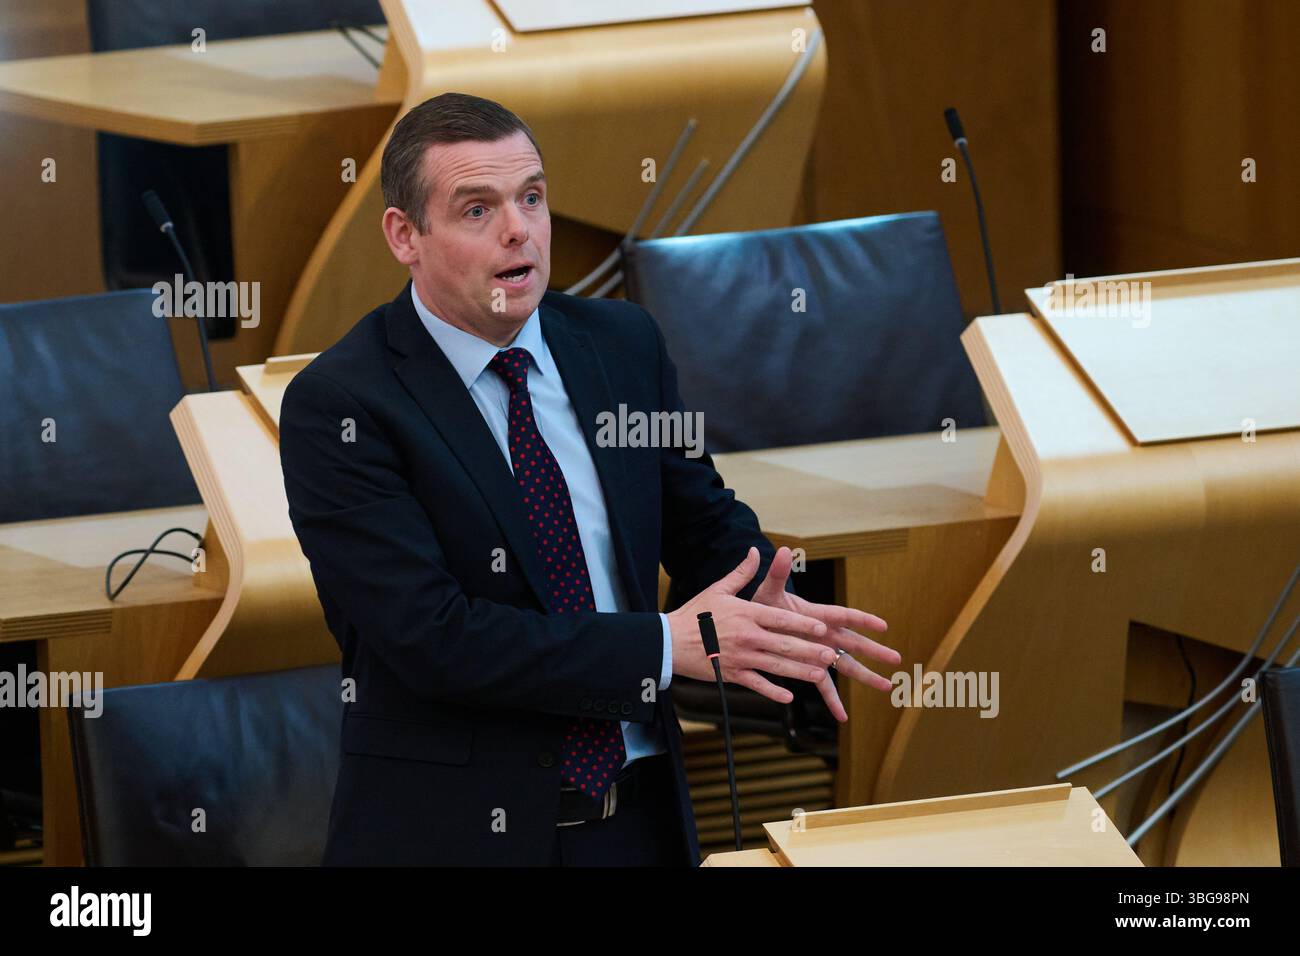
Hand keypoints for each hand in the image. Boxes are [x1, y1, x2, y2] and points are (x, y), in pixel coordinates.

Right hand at [667, 547, 846, 707]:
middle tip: (831, 655)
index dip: (803, 624)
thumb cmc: (695, 613)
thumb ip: (741, 573)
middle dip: (809, 651)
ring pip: (776, 666)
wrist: (670, 641)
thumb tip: (756, 552)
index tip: (822, 628)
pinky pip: (757, 685)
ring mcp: (740, 658)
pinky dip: (773, 692)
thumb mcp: (718, 589)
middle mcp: (747, 637)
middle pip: (784, 644)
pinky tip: (789, 697)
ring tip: (820, 675)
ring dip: (800, 672)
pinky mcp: (732, 675)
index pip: (781, 619)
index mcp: (746, 614)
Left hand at [751, 546, 897, 721]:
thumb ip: (776, 574)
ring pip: (847, 665)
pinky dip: (833, 701)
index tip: (882, 625)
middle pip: (853, 643)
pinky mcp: (811, 666)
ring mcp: (820, 651)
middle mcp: (824, 634)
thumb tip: (781, 550)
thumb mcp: (768, 591)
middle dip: (875, 651)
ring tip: (888, 687)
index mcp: (816, 614)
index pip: (843, 616)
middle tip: (897, 659)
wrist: (754, 623)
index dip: (861, 620)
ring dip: (866, 677)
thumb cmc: (763, 604)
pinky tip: (843, 717)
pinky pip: (824, 686)